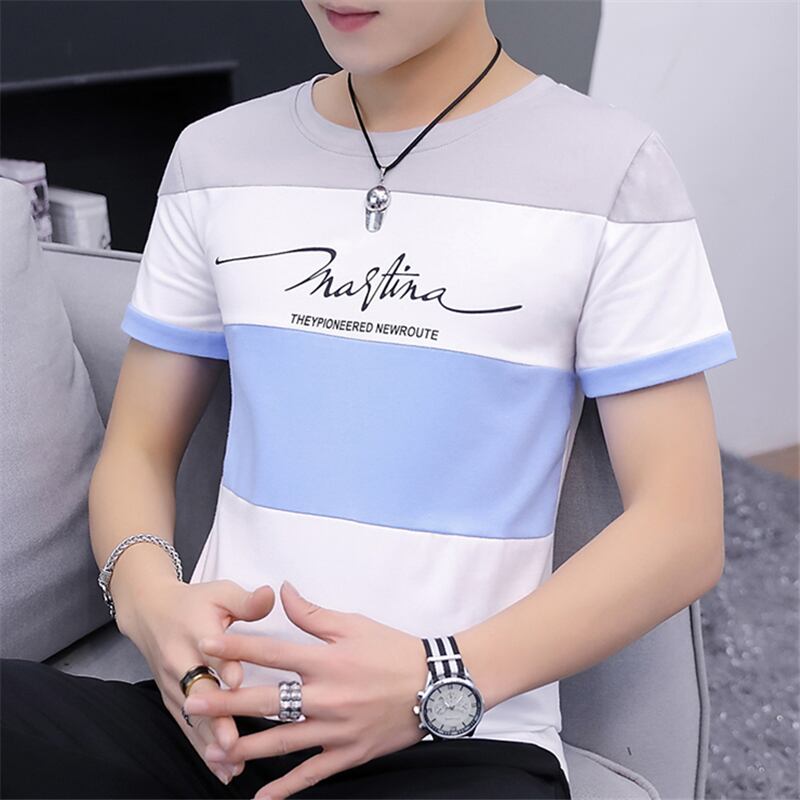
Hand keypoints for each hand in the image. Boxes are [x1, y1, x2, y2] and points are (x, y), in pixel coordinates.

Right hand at [118, 577, 275, 784]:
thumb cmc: (195, 602)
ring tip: (232, 763)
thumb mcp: (221, 592)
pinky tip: (222, 768)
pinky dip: (203, 747)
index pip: (210, 650)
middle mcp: (180, 660)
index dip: (224, 665)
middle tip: (233, 740)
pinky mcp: (171, 698)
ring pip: (192, 716)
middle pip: (198, 691)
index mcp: (196, 630)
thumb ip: (247, 600)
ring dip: (210, 741)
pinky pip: (187, 726)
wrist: (150, 612)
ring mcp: (173, 683)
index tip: (238, 681)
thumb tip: (272, 594)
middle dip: (215, 717)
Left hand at [182, 580, 429, 799]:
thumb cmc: (393, 650)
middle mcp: (327, 697)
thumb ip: (313, 613)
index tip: (207, 645)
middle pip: (268, 701)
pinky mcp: (348, 754)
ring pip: (283, 742)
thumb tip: (282, 590)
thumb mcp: (354, 624)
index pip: (274, 653)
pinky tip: (260, 799)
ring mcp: (337, 730)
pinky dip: (285, 789)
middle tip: (191, 701)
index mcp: (327, 661)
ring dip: (246, 747)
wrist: (435, 686)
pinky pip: (311, 774)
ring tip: (213, 750)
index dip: (238, 648)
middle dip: (226, 702)